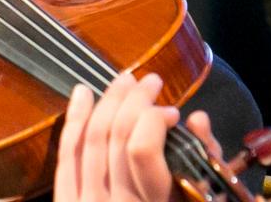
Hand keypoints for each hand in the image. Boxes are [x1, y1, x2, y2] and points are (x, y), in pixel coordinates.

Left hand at [53, 72, 218, 201]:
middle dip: (132, 99)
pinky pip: (65, 158)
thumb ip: (205, 167)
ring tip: (123, 81)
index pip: (141, 150)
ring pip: (88, 141)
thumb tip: (196, 120)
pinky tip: (83, 95)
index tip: (172, 111)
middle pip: (114, 137)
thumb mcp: (204, 199)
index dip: (153, 119)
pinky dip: (73, 122)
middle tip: (150, 81)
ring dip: (106, 102)